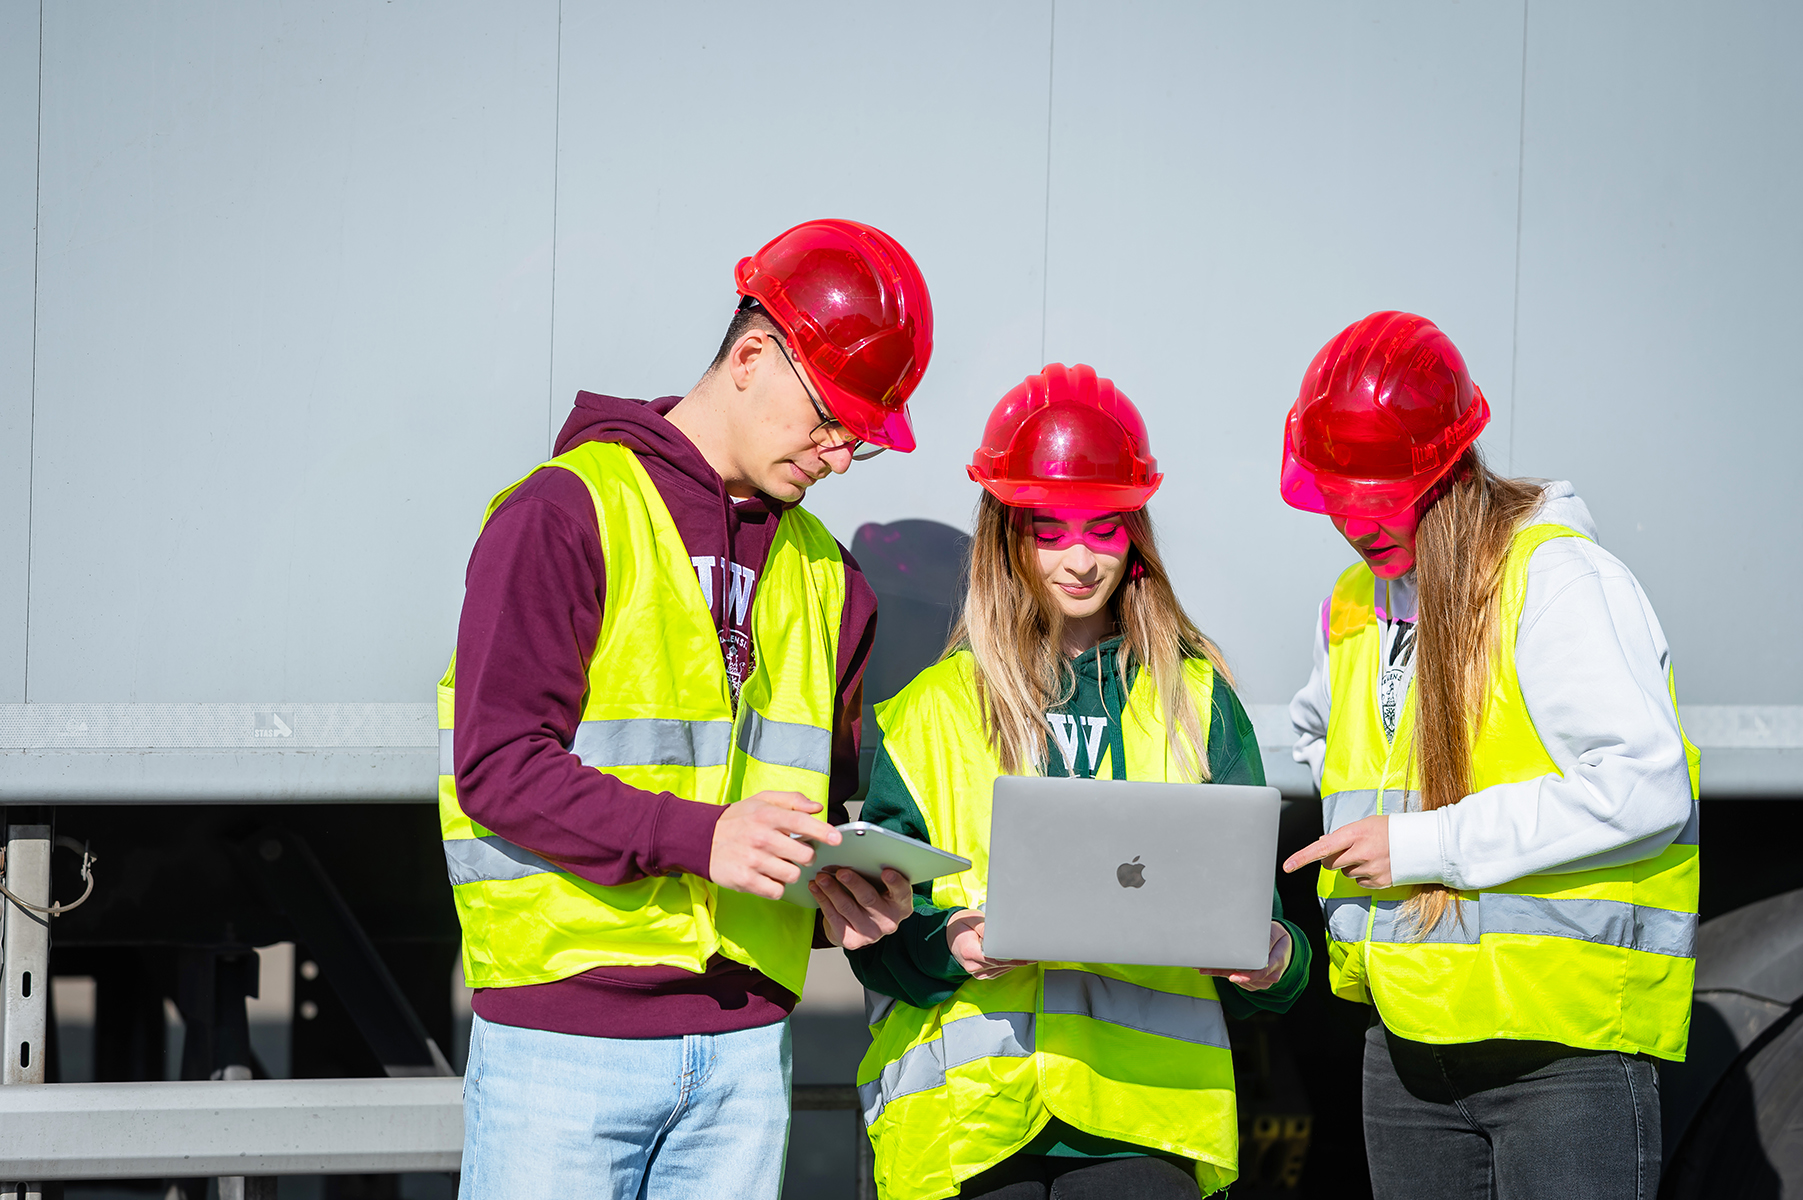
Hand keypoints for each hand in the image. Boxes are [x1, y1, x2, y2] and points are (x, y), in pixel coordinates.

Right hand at [708, 790, 840, 900]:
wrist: (700, 838)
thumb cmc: (737, 820)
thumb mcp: (761, 800)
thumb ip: (792, 800)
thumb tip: (817, 808)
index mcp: (767, 815)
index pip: (802, 823)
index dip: (823, 831)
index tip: (836, 839)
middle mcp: (761, 837)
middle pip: (805, 855)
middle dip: (806, 856)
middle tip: (796, 853)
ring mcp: (753, 860)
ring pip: (793, 875)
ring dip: (790, 872)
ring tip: (778, 864)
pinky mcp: (745, 880)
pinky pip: (776, 891)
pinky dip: (776, 886)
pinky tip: (768, 876)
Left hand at [810, 867, 913, 949]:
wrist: (860, 926)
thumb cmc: (872, 898)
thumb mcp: (880, 887)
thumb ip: (875, 875)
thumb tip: (856, 855)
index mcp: (901, 905)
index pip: (902, 893)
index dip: (895, 882)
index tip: (886, 872)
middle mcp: (888, 921)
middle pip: (869, 899)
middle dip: (854, 883)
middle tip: (841, 872)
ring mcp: (870, 933)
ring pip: (847, 908)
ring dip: (832, 890)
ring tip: (821, 877)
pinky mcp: (852, 940)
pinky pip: (834, 917)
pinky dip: (822, 900)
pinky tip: (815, 888)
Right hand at [945, 909, 1031, 980]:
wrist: (949, 937)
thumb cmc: (961, 926)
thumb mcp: (971, 919)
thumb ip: (985, 928)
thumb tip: (1000, 934)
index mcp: (969, 951)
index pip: (995, 958)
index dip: (1013, 958)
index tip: (1026, 956)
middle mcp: (971, 965)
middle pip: (1000, 965)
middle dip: (1016, 959)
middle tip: (1032, 953)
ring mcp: (975, 972)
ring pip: (1000, 970)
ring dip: (1013, 964)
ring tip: (1026, 955)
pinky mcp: (979, 974)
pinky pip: (997, 973)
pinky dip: (1007, 967)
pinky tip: (1014, 960)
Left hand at [1199, 921, 1291, 990]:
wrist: (1282, 947)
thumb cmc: (1277, 937)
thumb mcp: (1275, 932)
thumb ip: (1265, 939)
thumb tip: (1252, 942)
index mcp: (1278, 961)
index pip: (1262, 972)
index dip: (1247, 976)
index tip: (1233, 977)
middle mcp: (1271, 975)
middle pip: (1246, 978)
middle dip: (1225, 973)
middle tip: (1206, 968)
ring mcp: (1262, 981)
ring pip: (1240, 980)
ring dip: (1222, 974)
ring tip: (1204, 967)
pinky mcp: (1254, 983)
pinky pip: (1238, 980)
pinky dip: (1225, 974)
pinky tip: (1211, 970)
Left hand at [1282, 814, 1391, 888]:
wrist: (1423, 842)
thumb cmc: (1390, 829)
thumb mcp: (1365, 824)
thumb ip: (1342, 835)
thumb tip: (1321, 843)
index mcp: (1355, 833)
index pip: (1322, 848)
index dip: (1302, 857)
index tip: (1286, 866)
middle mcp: (1362, 852)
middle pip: (1330, 863)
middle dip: (1333, 858)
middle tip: (1349, 849)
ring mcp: (1371, 869)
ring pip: (1345, 873)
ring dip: (1351, 866)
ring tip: (1370, 854)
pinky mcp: (1380, 882)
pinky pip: (1359, 882)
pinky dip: (1364, 875)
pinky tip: (1377, 864)